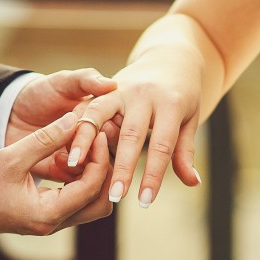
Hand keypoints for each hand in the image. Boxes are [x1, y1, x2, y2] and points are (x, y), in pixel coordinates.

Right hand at [0, 112, 113, 235]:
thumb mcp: (11, 157)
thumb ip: (45, 139)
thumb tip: (75, 119)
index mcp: (46, 213)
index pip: (91, 187)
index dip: (100, 158)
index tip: (96, 133)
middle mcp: (52, 224)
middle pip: (100, 204)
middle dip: (105, 174)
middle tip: (99, 145)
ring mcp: (49, 222)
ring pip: (90, 205)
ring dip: (93, 178)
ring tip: (85, 149)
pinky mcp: (44, 215)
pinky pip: (74, 202)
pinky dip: (80, 182)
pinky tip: (70, 158)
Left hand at [6, 69, 117, 181]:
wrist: (9, 113)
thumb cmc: (40, 92)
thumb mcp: (62, 81)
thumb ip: (85, 79)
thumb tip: (112, 85)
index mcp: (101, 117)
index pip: (114, 128)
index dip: (108, 130)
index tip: (98, 128)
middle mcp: (95, 139)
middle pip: (107, 152)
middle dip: (96, 152)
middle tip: (78, 146)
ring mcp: (81, 158)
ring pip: (95, 171)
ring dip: (84, 167)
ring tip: (65, 155)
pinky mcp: (65, 172)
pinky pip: (75, 182)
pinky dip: (69, 174)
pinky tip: (56, 162)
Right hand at [68, 45, 203, 207]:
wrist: (171, 57)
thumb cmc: (183, 95)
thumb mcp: (189, 120)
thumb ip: (184, 152)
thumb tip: (192, 183)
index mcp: (170, 103)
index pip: (162, 145)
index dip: (152, 175)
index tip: (145, 202)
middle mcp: (143, 94)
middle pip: (130, 134)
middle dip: (121, 167)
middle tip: (114, 197)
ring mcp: (121, 88)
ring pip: (99, 114)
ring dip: (85, 140)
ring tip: (75, 166)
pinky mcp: (105, 88)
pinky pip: (87, 106)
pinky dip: (77, 127)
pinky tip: (67, 148)